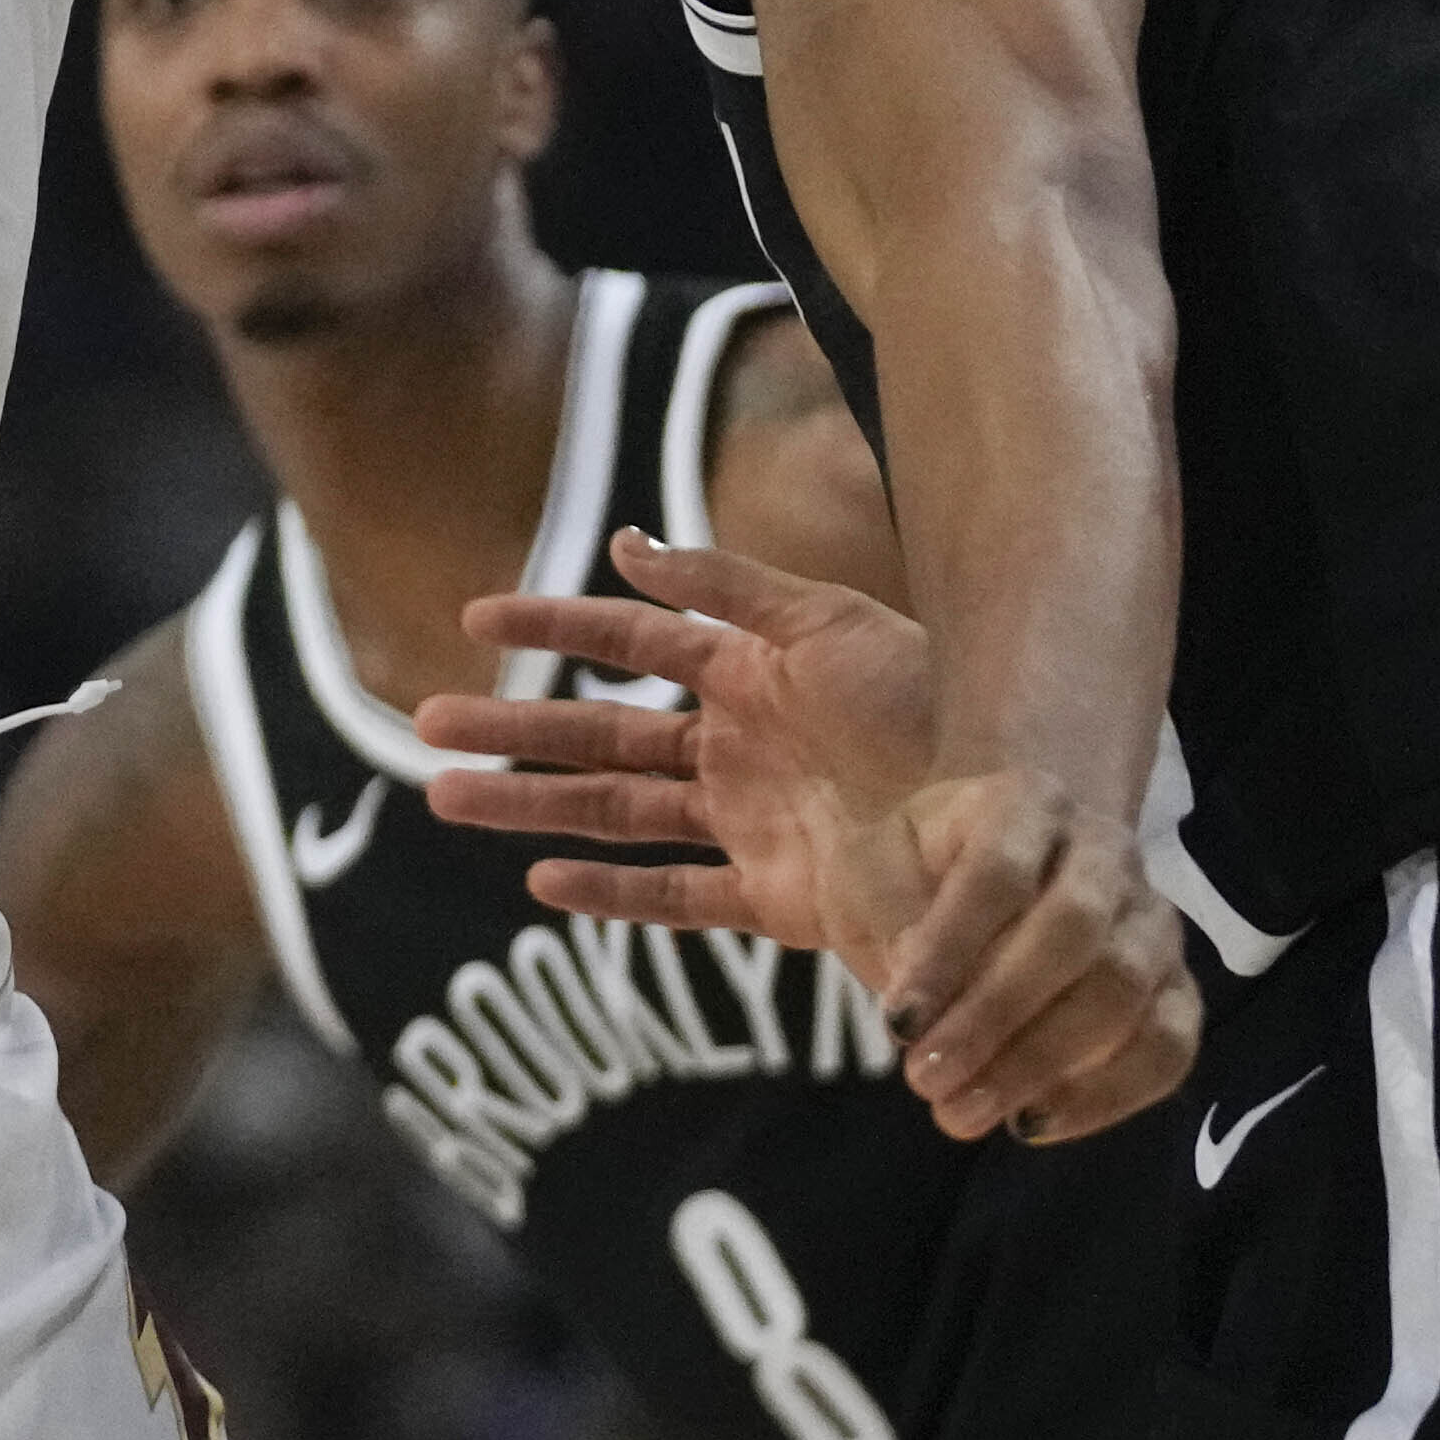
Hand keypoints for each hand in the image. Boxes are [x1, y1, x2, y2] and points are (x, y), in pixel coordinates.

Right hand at [416, 531, 1198, 1142]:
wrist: (1016, 825)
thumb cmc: (939, 711)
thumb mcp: (833, 626)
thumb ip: (728, 589)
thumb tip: (628, 543)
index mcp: (754, 671)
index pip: (631, 640)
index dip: (556, 626)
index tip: (475, 616)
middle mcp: (741, 745)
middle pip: (602, 735)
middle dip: (514, 728)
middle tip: (423, 725)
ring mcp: (752, 822)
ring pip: (617, 813)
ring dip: (533, 806)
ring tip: (447, 799)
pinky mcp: (776, 895)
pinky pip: (676, 896)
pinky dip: (611, 895)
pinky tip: (544, 884)